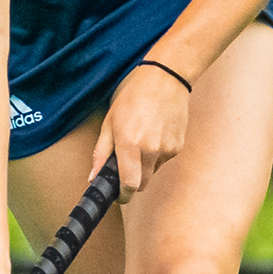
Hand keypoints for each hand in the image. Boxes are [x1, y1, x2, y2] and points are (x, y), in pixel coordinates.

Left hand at [91, 63, 189, 202]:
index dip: (122, 195)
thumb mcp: (110, 121)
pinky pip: (163, 160)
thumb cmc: (133, 97)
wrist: (165, 78)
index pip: (129, 185)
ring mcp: (167, 149)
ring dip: (145, 164)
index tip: (118, 195)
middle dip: (132, 179)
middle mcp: (150, 150)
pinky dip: (157, 153)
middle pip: (142, 184)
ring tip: (142, 137)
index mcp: (129, 144)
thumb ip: (101, 152)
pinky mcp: (178, 146)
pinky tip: (154, 132)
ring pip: (153, 171)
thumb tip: (93, 177)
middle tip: (126, 160)